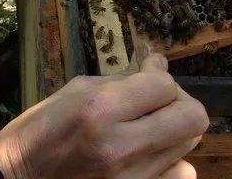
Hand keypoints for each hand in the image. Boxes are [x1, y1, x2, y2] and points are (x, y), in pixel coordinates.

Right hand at [0, 54, 208, 178]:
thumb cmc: (39, 131)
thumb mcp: (75, 90)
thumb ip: (122, 79)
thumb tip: (159, 64)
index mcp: (102, 110)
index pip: (164, 85)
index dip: (159, 75)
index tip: (150, 70)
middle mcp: (122, 147)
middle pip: (191, 118)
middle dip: (178, 101)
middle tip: (157, 100)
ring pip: (189, 148)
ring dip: (175, 131)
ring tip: (151, 127)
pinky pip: (180, 176)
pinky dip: (172, 163)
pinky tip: (150, 155)